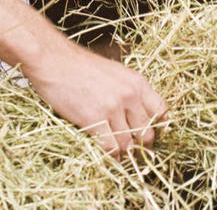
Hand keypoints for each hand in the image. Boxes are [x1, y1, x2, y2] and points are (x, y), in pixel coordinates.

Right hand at [24, 41, 167, 156]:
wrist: (55, 61)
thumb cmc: (80, 67)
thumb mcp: (114, 72)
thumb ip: (128, 91)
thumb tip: (137, 115)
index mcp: (136, 82)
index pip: (161, 111)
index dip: (157, 126)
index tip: (147, 132)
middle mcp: (129, 94)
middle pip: (148, 133)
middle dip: (139, 143)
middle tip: (128, 145)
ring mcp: (113, 107)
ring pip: (129, 145)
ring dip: (122, 151)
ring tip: (113, 148)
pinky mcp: (95, 118)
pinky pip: (111, 148)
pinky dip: (109, 154)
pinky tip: (102, 148)